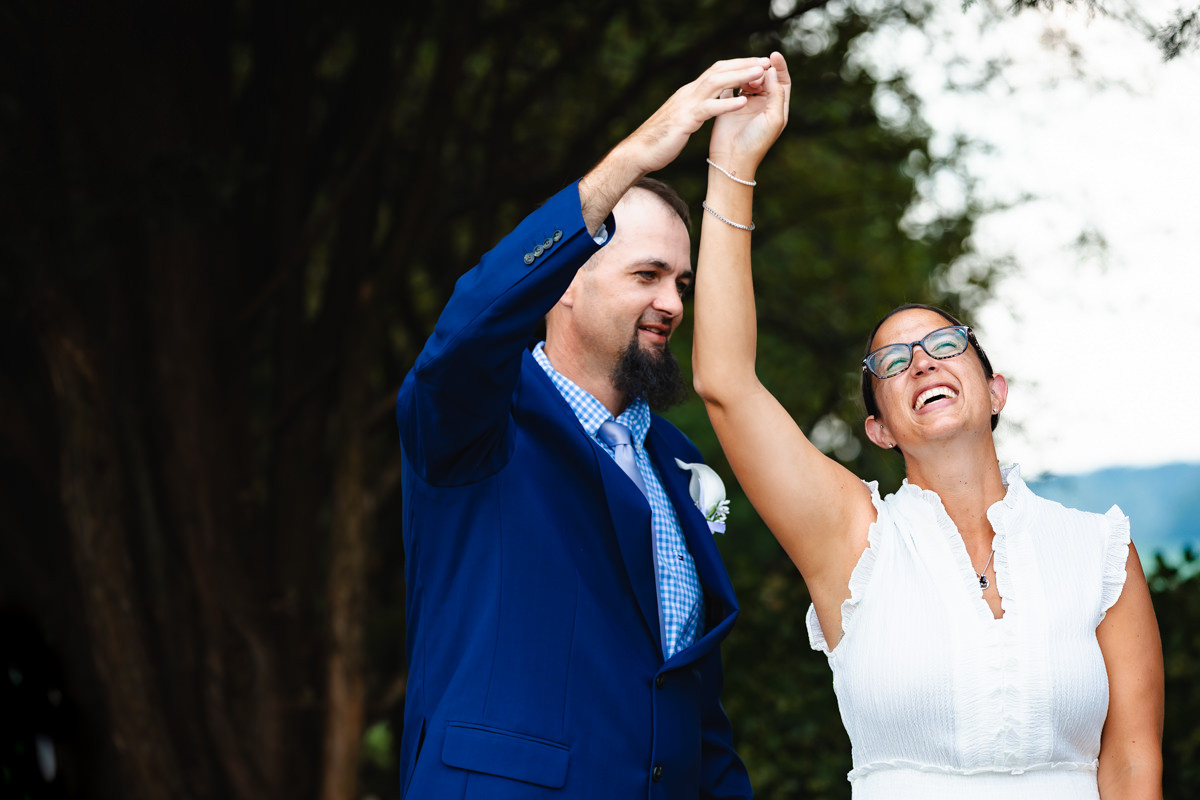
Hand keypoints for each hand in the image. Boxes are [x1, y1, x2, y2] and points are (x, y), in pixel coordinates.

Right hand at [618, 56, 773, 175]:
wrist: (638, 152)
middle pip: (718, 71)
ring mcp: (685, 105)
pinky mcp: (684, 120)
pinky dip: (726, 104)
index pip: (716, 71)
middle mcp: (688, 93)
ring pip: (716, 84)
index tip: (757, 64)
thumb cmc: (660, 139)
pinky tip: (743, 102)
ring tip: (760, 74)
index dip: (737, 66)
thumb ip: (694, 108)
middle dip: (743, 65)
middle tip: (765, 61)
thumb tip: (708, 103)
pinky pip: (708, 108)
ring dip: (739, 77)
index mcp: (689, 93)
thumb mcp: (681, 118)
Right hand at [708, 52, 790, 177]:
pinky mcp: (728, 106)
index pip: (781, 80)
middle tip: (756, 71)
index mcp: (776, 106)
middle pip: (765, 77)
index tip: (773, 55)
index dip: (779, 66)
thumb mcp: (774, 117)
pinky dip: (733, 79)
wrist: (733, 157)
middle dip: (761, 70)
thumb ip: (776, 93)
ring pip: (749, 80)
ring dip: (748, 74)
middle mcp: (762, 103)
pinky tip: (732, 76)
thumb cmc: (757, 142)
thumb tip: (772, 71)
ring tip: (746, 74)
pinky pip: (732, 87)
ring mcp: (745, 104)